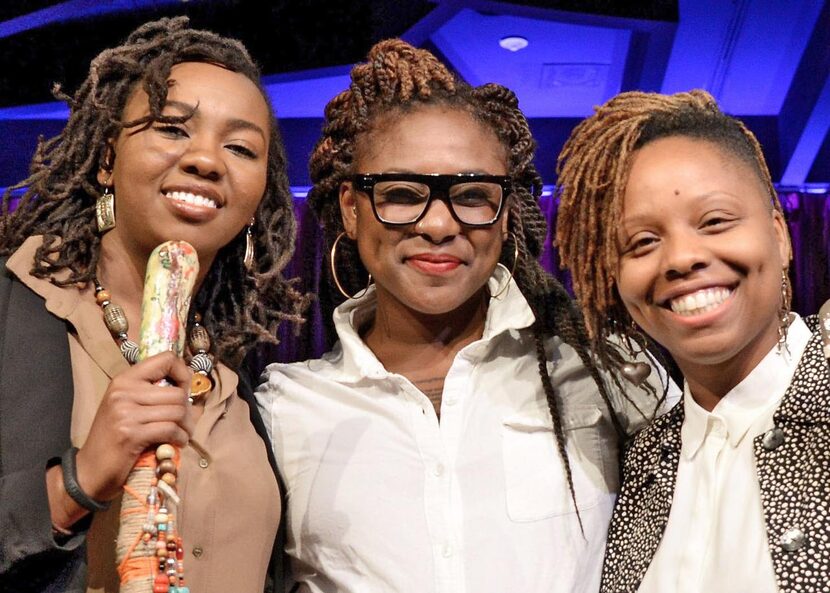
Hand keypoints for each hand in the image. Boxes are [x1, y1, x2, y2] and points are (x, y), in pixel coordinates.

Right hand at [75, 351, 193, 501]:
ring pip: (177, 411)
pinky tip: (177, 443)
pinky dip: (180, 438)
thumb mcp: (127, 407)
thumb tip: (188, 388)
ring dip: (187, 426)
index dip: (183, 373)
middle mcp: (123, 392)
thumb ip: (151, 393)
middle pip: (177, 393)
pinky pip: (170, 429)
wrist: (89, 470)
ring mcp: (126, 412)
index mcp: (124, 380)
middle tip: (185, 423)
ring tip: (182, 434)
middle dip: (188, 410)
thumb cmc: (113, 438)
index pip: (166, 359)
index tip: (184, 392)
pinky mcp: (131, 434)